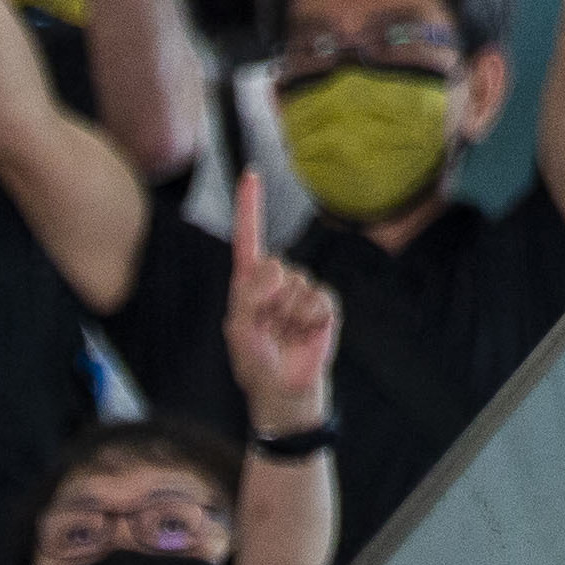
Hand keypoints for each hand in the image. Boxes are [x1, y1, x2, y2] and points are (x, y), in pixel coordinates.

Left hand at [220, 170, 338, 424]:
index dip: (250, 207)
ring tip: (285, 333)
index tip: (251, 174)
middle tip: (266, 325)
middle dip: (266, 298)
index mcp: (248, 285)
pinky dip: (311, 318)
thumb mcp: (240, 330)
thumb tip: (273, 267)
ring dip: (289, 313)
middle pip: (274, 267)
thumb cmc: (256, 361)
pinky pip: (320, 299)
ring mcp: (302, 291)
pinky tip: (305, 333)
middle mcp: (276, 282)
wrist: (284, 390)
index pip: (249, 240)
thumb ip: (249, 296)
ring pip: (298, 284)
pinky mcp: (324, 305)